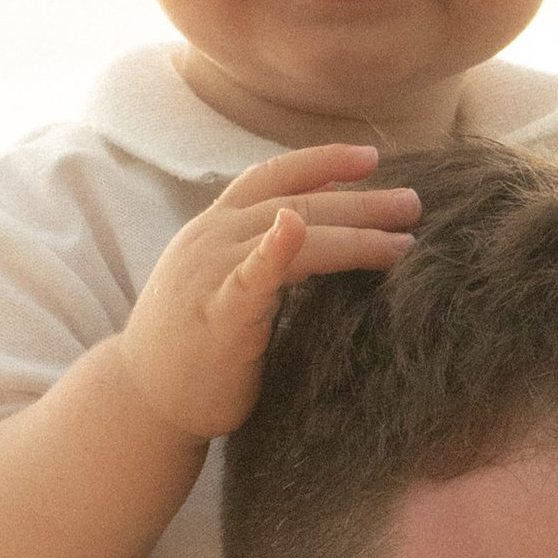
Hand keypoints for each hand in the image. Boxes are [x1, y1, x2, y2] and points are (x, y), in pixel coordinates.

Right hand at [117, 147, 419, 441]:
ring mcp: (211, 271)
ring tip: (402, 240)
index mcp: (216, 226)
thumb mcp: (228, 285)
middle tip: (414, 204)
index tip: (371, 157)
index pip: (274, 176)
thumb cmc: (195, 347)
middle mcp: (212, 237)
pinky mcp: (217, 313)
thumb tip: (316, 239)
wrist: (144, 400)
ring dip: (352, 233)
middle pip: (298, 203)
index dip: (322, 161)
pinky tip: (295, 228)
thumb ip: (264, 257)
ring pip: (292, 234)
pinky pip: (248, 275)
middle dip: (360, 201)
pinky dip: (272, 247)